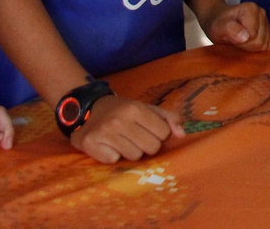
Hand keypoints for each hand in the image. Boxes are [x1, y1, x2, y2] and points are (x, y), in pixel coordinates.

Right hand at [70, 95, 184, 163]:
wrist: (87, 110)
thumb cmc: (123, 111)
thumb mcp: (146, 108)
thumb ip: (168, 118)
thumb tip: (182, 135)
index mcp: (135, 109)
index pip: (164, 133)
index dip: (159, 134)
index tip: (149, 130)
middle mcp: (119, 120)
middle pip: (151, 148)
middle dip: (147, 145)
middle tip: (136, 137)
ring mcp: (103, 133)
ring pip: (134, 157)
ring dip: (131, 151)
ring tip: (122, 141)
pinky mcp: (90, 145)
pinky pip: (114, 161)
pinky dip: (113, 155)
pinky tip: (108, 145)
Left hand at [203, 1, 269, 51]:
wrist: (218, 20)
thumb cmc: (217, 24)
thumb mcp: (217, 27)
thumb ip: (230, 29)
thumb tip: (246, 37)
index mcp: (251, 9)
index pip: (253, 35)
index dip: (241, 42)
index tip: (231, 38)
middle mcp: (262, 12)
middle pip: (261, 41)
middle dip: (247, 46)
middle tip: (235, 41)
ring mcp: (268, 20)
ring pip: (268, 44)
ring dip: (253, 47)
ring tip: (242, 41)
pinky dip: (264, 47)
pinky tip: (253, 43)